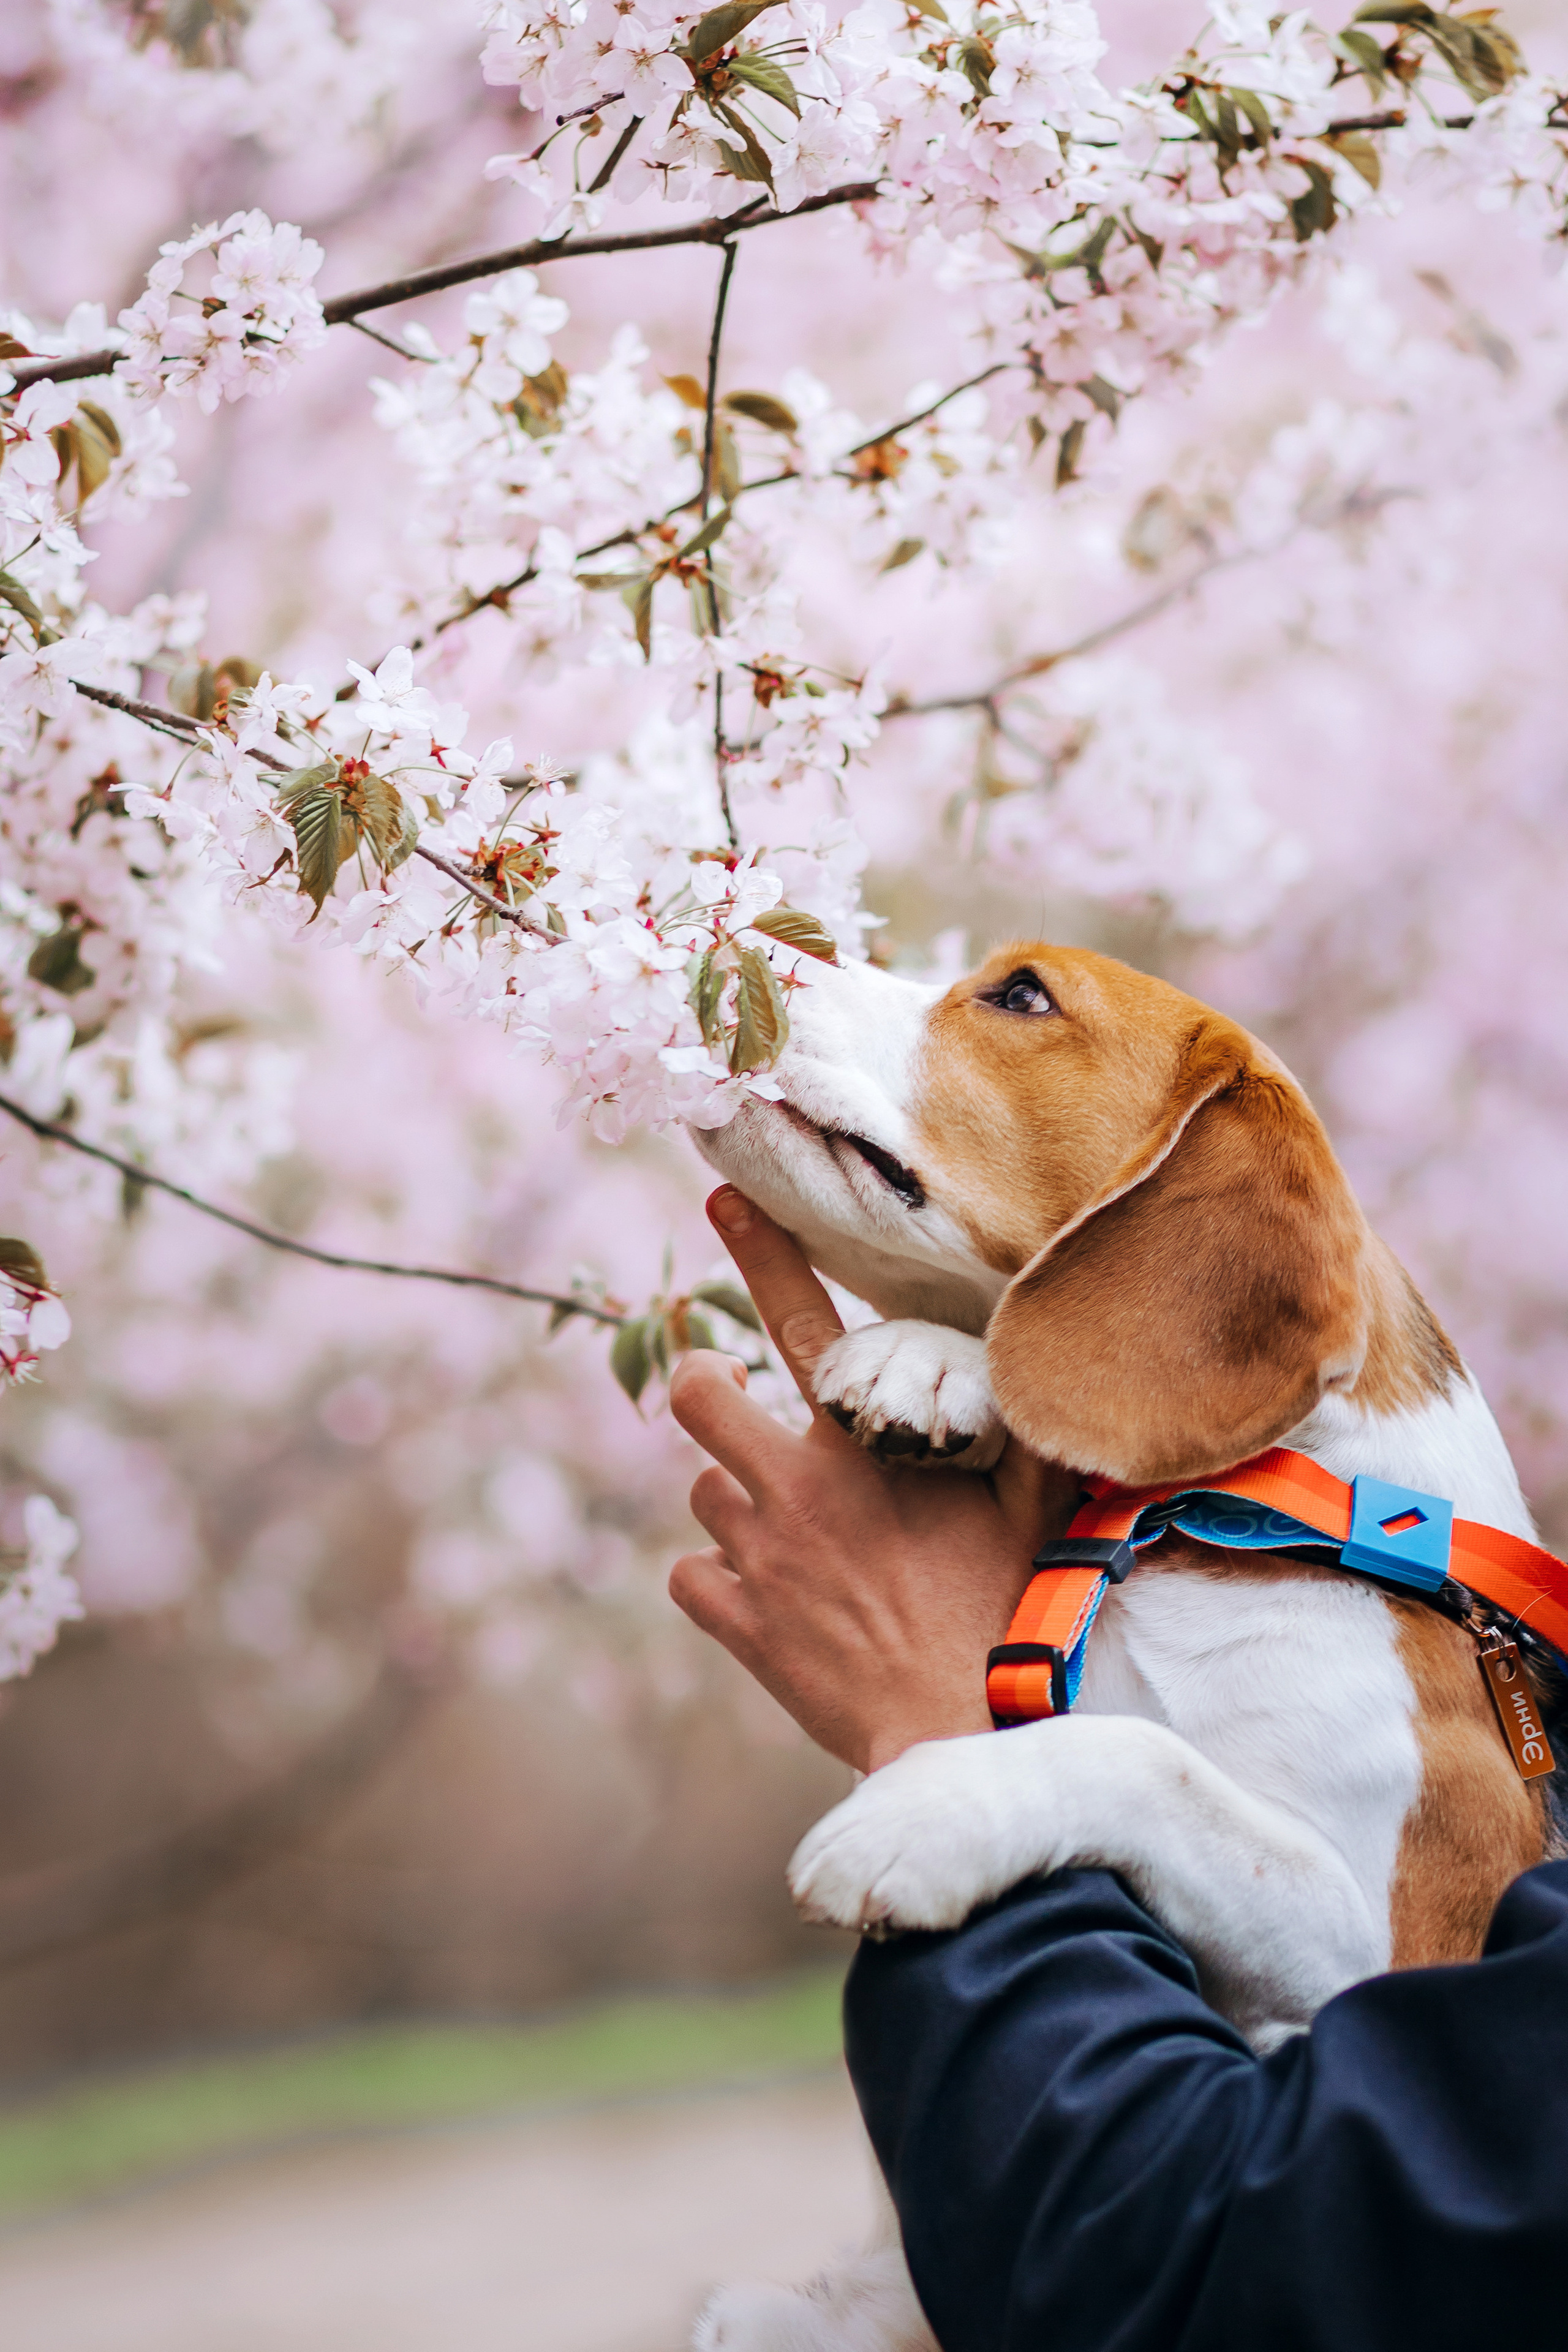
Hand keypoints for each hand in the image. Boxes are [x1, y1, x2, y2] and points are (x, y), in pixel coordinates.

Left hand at [667, 1187, 1077, 1773]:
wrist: (959, 1731)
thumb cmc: (1004, 1612)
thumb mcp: (1029, 1506)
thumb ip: (1021, 1430)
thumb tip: (1038, 1363)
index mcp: (861, 1447)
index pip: (798, 1321)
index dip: (758, 1250)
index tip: (720, 1198)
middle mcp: (795, 1489)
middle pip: (700, 1398)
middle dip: (705, 1384)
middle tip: (729, 1394)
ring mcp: (759, 1559)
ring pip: (702, 1494)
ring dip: (734, 1501)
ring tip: (790, 1533)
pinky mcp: (739, 1624)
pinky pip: (690, 1578)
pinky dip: (716, 1581)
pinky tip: (763, 1596)